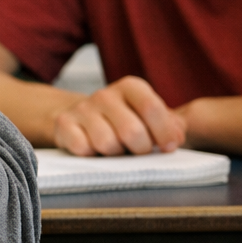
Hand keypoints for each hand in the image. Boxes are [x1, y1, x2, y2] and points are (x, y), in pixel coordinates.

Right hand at [53, 75, 186, 155]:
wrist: (82, 118)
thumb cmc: (124, 121)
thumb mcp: (149, 117)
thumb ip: (171, 125)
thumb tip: (177, 136)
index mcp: (130, 87)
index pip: (152, 108)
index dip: (164, 132)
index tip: (168, 147)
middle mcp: (105, 94)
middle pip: (132, 131)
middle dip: (141, 149)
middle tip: (139, 149)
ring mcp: (82, 109)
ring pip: (107, 144)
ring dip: (116, 153)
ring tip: (116, 148)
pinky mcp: (64, 124)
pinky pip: (84, 149)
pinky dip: (93, 155)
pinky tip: (94, 148)